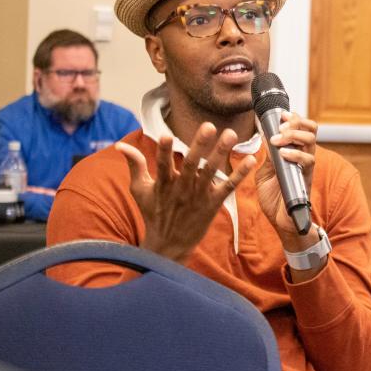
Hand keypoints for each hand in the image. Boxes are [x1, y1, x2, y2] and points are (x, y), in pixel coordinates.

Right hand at [116, 122, 256, 262]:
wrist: (169, 245)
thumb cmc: (153, 213)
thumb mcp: (139, 190)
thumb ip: (134, 165)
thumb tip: (119, 144)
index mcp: (163, 184)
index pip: (162, 165)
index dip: (164, 152)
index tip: (166, 135)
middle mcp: (182, 189)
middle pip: (192, 165)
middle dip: (200, 145)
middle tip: (209, 126)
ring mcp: (199, 196)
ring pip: (211, 172)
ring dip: (221, 153)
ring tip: (230, 134)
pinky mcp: (213, 204)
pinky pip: (228, 187)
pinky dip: (240, 174)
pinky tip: (251, 160)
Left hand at [255, 111, 318, 250]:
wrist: (281, 221)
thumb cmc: (274, 197)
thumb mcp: (265, 173)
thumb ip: (267, 157)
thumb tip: (265, 137)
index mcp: (294, 152)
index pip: (302, 128)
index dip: (294, 118)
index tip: (281, 115)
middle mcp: (303, 157)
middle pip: (311, 129)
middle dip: (296, 122)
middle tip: (280, 127)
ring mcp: (306, 167)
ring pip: (311, 141)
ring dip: (294, 135)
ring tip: (278, 139)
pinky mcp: (306, 179)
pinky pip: (307, 161)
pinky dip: (295, 154)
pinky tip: (283, 154)